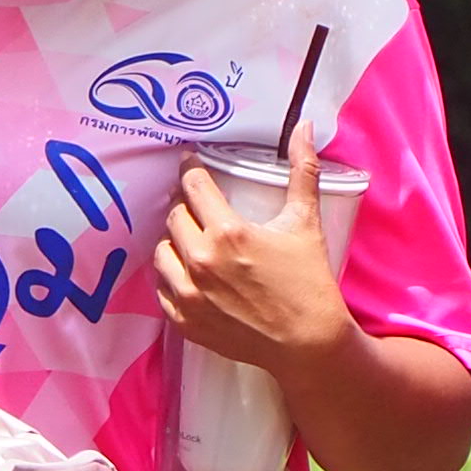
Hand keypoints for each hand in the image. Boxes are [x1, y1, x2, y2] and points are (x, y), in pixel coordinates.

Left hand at [154, 130, 350, 372]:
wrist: (307, 343)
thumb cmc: (309, 282)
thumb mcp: (305, 222)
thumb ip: (302, 171)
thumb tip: (305, 127)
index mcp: (228, 233)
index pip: (193, 187)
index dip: (191, 171)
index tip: (190, 165)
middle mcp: (201, 261)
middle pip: (174, 218)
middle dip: (186, 208)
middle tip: (199, 208)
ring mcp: (188, 294)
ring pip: (161, 252)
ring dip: (174, 242)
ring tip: (193, 241)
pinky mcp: (183, 321)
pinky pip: (161, 288)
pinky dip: (171, 276)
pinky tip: (187, 272)